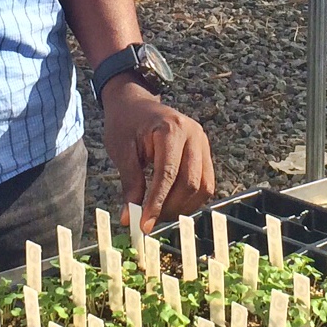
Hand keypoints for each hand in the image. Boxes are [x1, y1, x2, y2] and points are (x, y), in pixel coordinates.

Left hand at [101, 78, 214, 231]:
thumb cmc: (125, 122)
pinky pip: (205, 183)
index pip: (168, 174)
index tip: (143, 223)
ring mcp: (203, 142)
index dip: (157, 202)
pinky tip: (171, 204)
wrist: (134, 103)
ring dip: (182, 206)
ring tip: (158, 214)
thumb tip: (130, 217)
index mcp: (171, 128)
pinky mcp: (204, 152)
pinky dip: (191, 199)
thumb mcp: (121, 150)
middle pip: (190, 182)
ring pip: (202, 186)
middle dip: (170, 207)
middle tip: (148, 221)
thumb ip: (130, 183)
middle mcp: (194, 134)